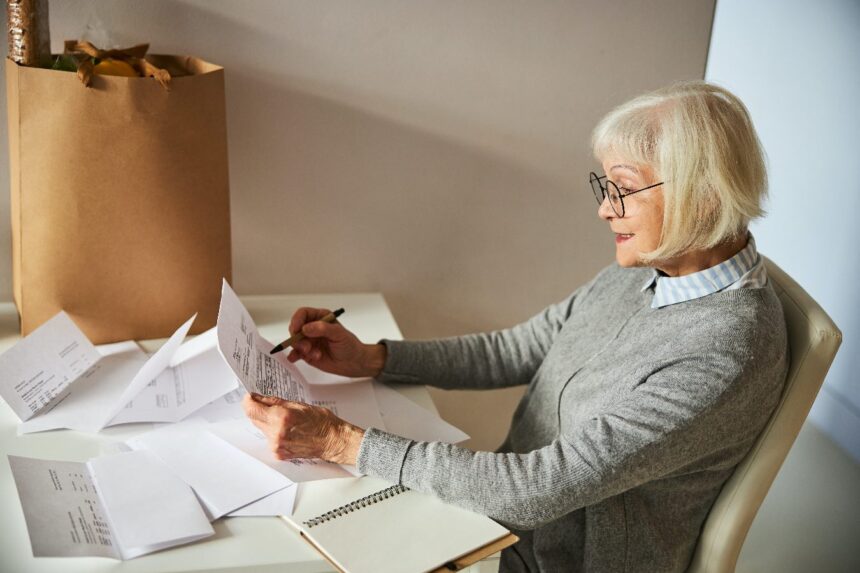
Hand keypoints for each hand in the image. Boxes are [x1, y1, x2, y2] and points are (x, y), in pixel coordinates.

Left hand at [242, 393, 364, 464]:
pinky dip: (274, 433)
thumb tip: (257, 398)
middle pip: (254, 419)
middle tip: (270, 406)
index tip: (250, 397)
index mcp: (281, 417)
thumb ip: (274, 402)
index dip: (248, 401)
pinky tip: (288, 430)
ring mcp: (277, 445)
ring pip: (261, 429)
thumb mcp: (298, 405)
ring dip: (267, 422)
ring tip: (285, 420)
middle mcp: (276, 433)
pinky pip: (269, 439)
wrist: (332, 440)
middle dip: (259, 411)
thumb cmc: (321, 422)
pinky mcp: (279, 454)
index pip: (251, 409)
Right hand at [286, 307, 386, 377]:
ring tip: (315, 354)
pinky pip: (295, 353)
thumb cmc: (349, 345)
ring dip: (301, 349)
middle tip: (306, 347)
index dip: (297, 320)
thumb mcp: (339, 334)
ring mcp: (309, 340)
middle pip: (295, 328)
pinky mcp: (307, 353)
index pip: (303, 314)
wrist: (353, 362)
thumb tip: (306, 328)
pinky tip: (294, 358)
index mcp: (320, 317)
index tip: (296, 329)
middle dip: (298, 338)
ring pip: (295, 342)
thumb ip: (323, 329)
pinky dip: (293, 355)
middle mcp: (312, 328)